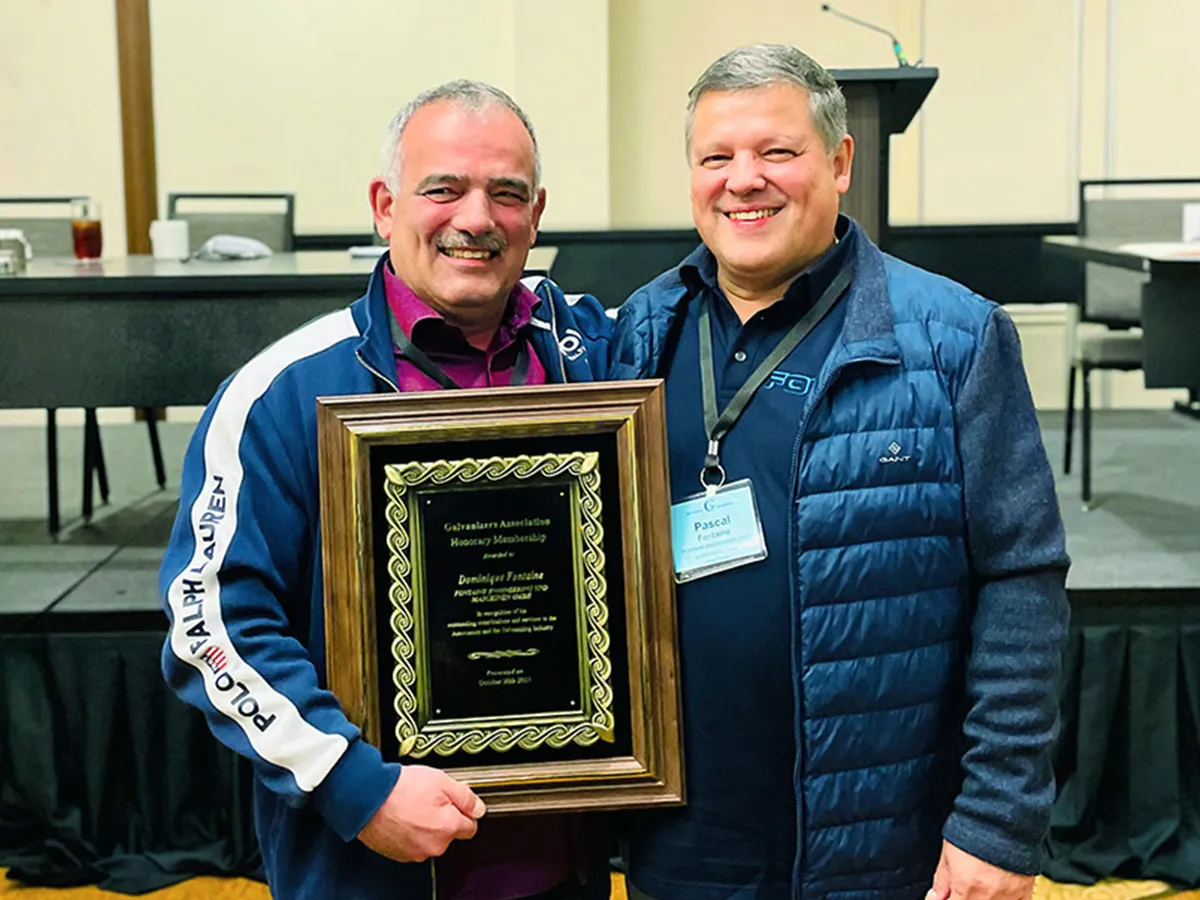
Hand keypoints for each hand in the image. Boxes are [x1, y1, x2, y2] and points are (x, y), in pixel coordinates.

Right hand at [357, 765, 485, 862]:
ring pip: (430, 839)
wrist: (367, 797)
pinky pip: (412, 843)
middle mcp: (434, 845)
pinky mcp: (398, 854)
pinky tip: (402, 815)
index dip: (463, 811)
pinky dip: (409, 832)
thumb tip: (479, 809)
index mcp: (448, 828)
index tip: (454, 802)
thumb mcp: (442, 781)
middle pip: (449, 833)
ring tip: (412, 805)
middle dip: (443, 818)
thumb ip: (466, 797)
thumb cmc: (401, 788)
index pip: (470, 827)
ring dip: (425, 826)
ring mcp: (415, 852)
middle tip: (429, 798)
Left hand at [927, 840, 1034, 899]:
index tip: (948, 893)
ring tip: (980, 883)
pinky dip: (1003, 899)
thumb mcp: (949, 854)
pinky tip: (997, 890)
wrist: (1003, 818)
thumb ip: (942, 880)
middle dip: (965, 896)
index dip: (949, 898)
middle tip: (964, 885)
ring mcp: (1008, 898)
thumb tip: (936, 896)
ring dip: (983, 897)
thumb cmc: (975, 831)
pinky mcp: (1024, 893)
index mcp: (967, 889)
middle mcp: (988, 898)